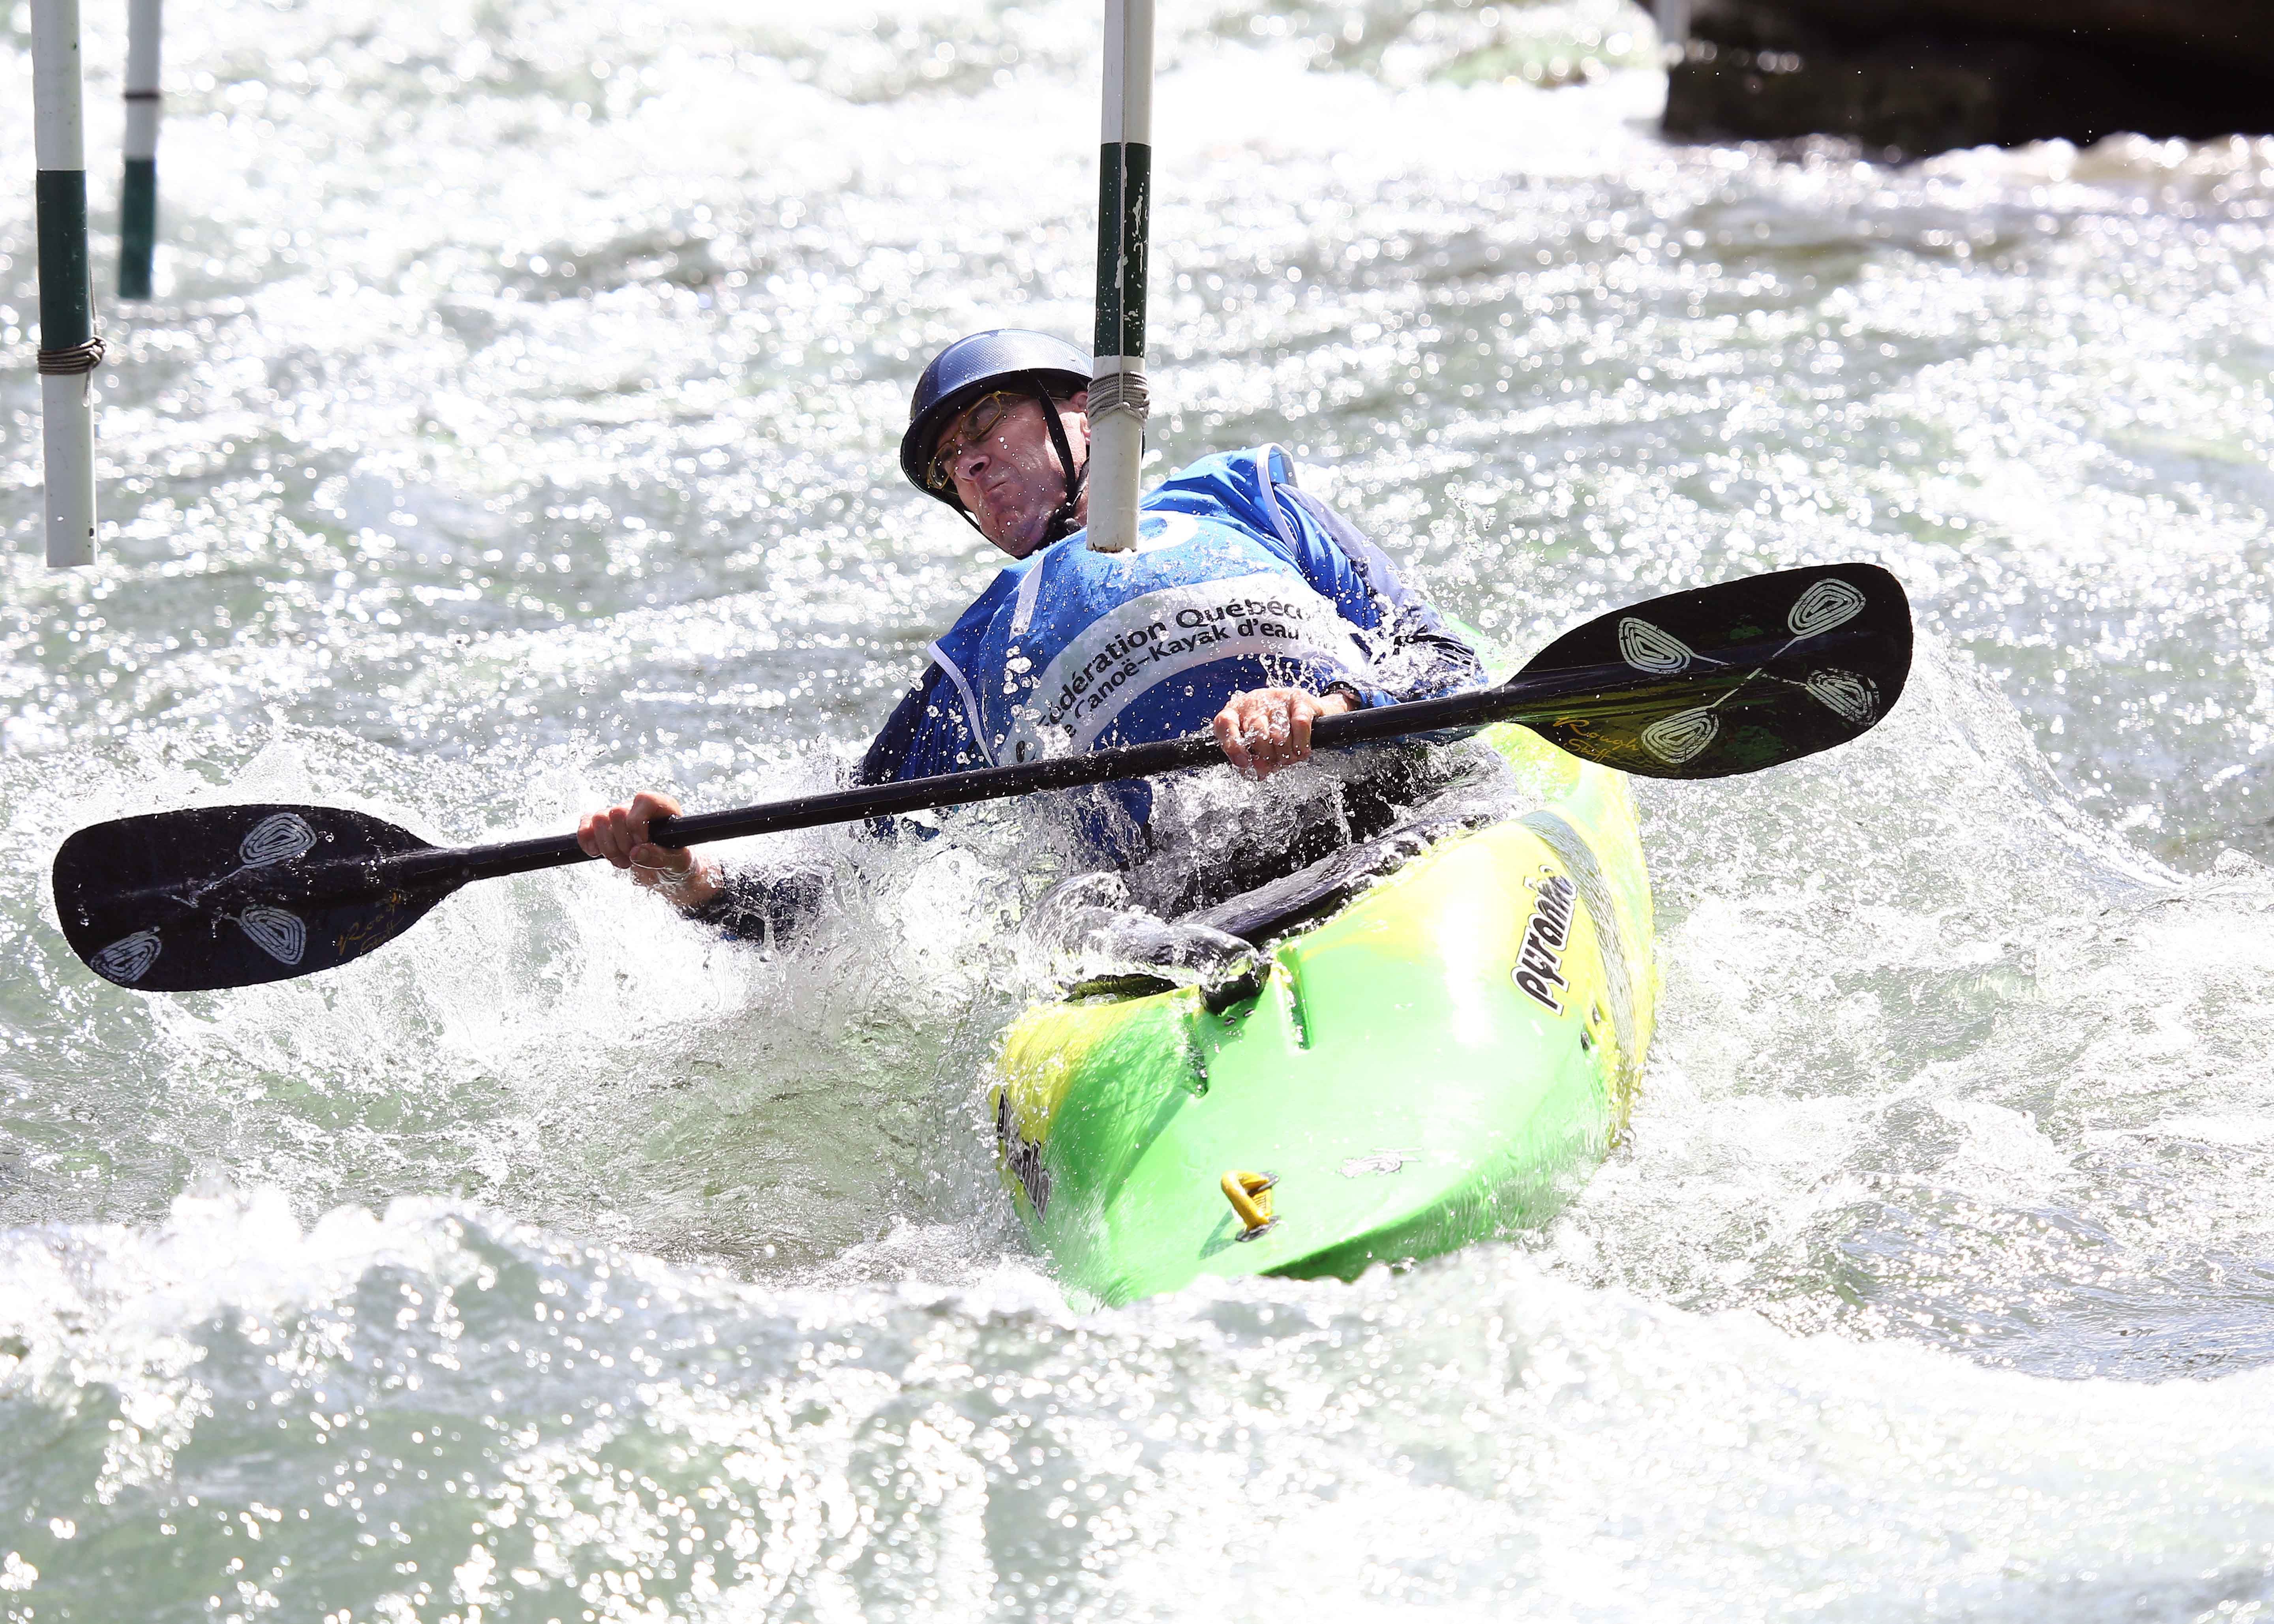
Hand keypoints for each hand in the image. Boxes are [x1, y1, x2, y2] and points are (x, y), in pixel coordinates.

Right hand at [576, 790, 722, 908]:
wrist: (667, 872)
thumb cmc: (678, 862)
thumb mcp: (679, 862)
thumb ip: (662, 856)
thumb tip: (637, 852)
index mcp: (662, 807)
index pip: (643, 799)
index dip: (637, 824)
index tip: (642, 845)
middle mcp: (638, 807)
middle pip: (617, 812)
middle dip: (621, 843)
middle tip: (632, 861)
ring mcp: (619, 816)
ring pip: (599, 818)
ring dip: (607, 846)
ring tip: (621, 862)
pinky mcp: (603, 827)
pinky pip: (585, 825)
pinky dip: (586, 840)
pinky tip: (596, 854)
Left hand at [1211, 687, 1355, 780]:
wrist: (1300, 711)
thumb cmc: (1271, 732)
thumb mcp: (1255, 747)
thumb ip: (1252, 760)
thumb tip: (1261, 771)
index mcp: (1235, 713)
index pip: (1224, 723)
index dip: (1233, 746)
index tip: (1245, 763)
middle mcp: (1253, 702)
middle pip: (1257, 733)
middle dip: (1268, 755)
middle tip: (1276, 762)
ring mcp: (1276, 699)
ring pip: (1279, 732)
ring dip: (1285, 753)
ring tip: (1289, 758)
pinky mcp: (1299, 698)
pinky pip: (1300, 723)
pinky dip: (1301, 743)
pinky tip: (1301, 750)